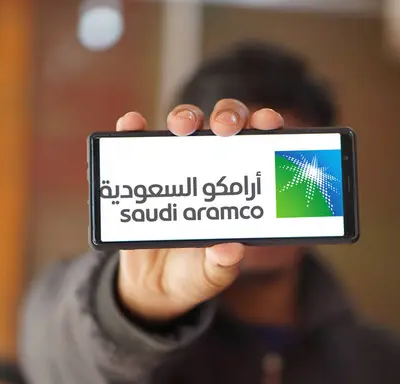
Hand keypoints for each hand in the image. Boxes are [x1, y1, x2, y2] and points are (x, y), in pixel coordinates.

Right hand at [117, 99, 283, 321]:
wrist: (155, 284)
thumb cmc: (196, 271)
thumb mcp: (214, 273)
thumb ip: (223, 264)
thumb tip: (230, 249)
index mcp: (242, 184)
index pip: (261, 143)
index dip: (268, 125)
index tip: (269, 123)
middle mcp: (214, 163)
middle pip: (225, 123)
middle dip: (228, 115)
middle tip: (224, 128)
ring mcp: (178, 163)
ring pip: (185, 123)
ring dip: (185, 116)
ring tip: (181, 128)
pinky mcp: (142, 170)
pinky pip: (136, 141)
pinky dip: (132, 128)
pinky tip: (131, 124)